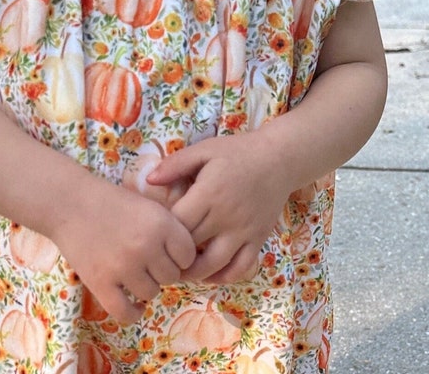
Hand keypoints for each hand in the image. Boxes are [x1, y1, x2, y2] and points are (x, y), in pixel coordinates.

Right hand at [52, 175, 196, 324]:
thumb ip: (168, 229)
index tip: (167, 253)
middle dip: (161, 270)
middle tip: (146, 261)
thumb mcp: (147, 205)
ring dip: (144, 287)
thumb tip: (187, 261)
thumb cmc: (110, 201)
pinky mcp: (101, 283)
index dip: (179, 256)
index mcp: (161, 223)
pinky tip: (132, 303)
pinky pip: (126, 313)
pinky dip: (132, 312)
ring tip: (132, 273)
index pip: (188, 256)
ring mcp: (123, 267)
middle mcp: (146, 246)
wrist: (70, 202)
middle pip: (171, 276)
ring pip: (151, 293)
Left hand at [147, 134, 289, 283]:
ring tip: (178, 271)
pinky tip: (209, 274)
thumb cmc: (237, 152)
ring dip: (194, 274)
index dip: (162, 233)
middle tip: (157, 258)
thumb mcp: (204, 150)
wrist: (279, 159)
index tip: (151, 234)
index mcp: (209, 194)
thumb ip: (176, 164)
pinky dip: (223, 277)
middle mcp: (226, 217)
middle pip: (192, 246)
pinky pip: (241, 268)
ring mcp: (244, 231)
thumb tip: (149, 180)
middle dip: (172, 255)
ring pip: (215, 264)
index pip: (178, 224)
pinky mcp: (258, 240)